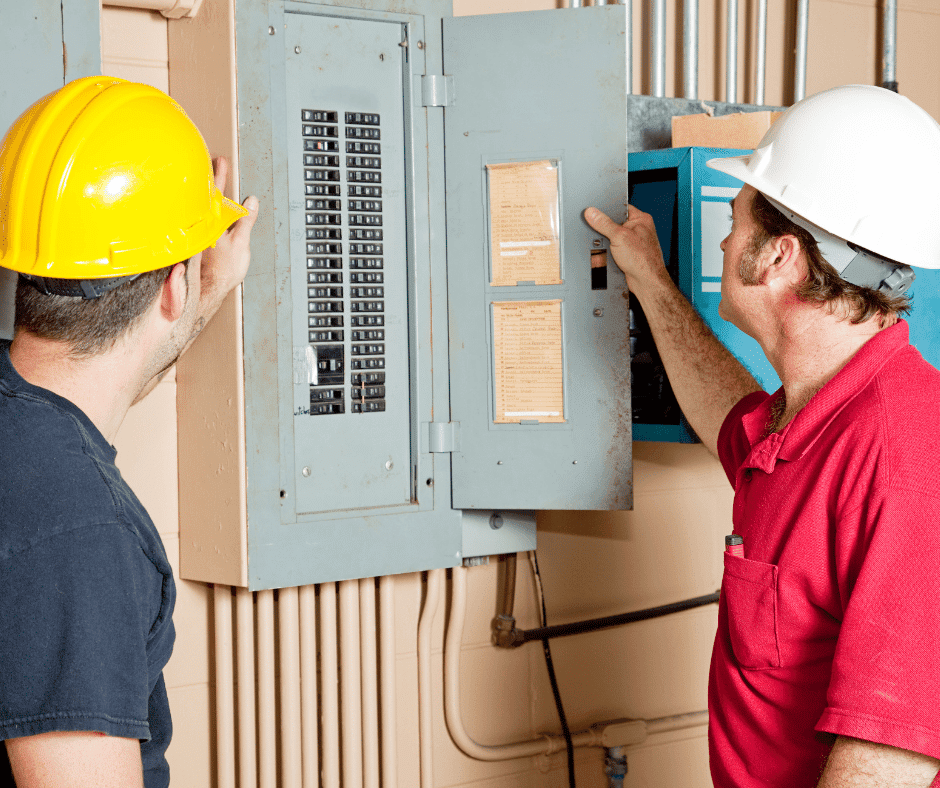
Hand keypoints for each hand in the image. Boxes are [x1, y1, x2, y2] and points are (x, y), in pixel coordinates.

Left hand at [198, 155, 259, 319]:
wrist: (211, 289)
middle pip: (207, 198)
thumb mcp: (241, 244)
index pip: (216, 194)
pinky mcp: (199, 241)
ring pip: (203, 208)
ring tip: (211, 181)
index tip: (221, 162)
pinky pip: (201, 220)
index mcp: (215, 223)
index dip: (219, 177)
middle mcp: (204, 225)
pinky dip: (204, 209)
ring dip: (208, 194)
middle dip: (211, 180)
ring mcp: (200, 233)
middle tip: (215, 164)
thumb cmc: (225, 270)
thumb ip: (245, 221)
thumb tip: (251, 202)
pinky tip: (206, 207)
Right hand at [583, 204, 668, 296]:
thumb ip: (604, 223)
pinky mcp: (629, 253)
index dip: (608, 211)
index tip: (597, 215)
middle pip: (614, 224)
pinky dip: (610, 254)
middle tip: (606, 238)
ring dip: (608, 246)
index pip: (620, 208)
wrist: (647, 281)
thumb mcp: (619, 237)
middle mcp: (639, 229)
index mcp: (641, 219)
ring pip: (613, 239)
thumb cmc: (644, 260)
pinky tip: (613, 258)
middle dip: (606, 233)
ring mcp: (634, 242)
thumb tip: (592, 213)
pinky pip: (614, 250)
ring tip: (612, 251)